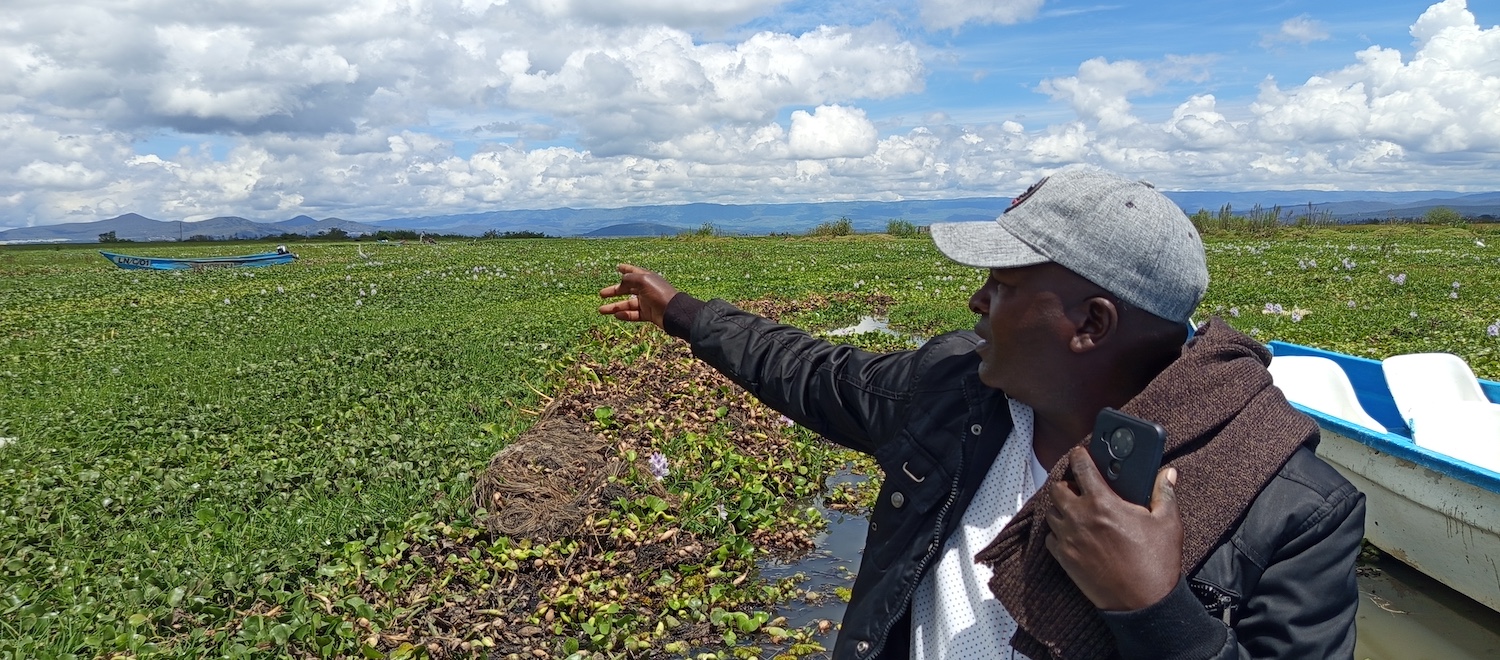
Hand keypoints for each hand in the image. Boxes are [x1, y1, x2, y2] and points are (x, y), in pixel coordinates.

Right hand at [598, 264, 678, 329]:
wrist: (673, 312)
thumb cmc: (659, 293)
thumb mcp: (643, 281)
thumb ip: (630, 279)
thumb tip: (621, 281)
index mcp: (646, 278)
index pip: (634, 271)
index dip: (626, 269)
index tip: (618, 267)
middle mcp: (646, 289)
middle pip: (627, 289)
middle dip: (614, 291)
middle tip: (601, 294)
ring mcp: (647, 302)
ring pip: (627, 304)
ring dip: (614, 307)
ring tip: (601, 310)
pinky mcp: (648, 314)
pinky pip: (634, 314)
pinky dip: (625, 315)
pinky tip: (616, 315)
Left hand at [1044, 446, 1182, 611]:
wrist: (1143, 604)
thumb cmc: (1156, 563)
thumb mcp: (1167, 523)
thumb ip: (1164, 493)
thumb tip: (1167, 473)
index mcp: (1103, 503)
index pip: (1081, 467)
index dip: (1079, 455)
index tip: (1080, 452)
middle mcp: (1079, 518)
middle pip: (1057, 488)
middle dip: (1067, 482)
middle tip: (1081, 485)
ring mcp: (1069, 539)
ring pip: (1052, 512)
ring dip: (1061, 506)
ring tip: (1078, 508)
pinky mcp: (1064, 559)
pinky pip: (1051, 537)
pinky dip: (1058, 531)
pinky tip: (1074, 532)